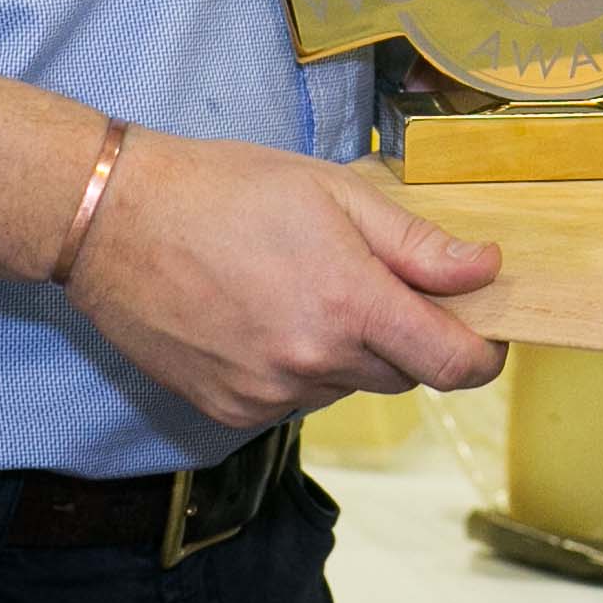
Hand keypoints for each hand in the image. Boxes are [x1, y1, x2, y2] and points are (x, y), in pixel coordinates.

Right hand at [65, 132, 507, 427]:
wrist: (115, 222)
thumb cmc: (225, 191)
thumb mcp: (335, 193)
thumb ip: (416, 244)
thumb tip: (485, 270)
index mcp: (350, 305)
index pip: (453, 363)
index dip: (484, 353)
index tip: (488, 333)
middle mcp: (314, 363)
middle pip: (402, 374)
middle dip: (405, 335)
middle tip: (370, 279)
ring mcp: (268, 394)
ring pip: (346, 385)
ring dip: (346, 351)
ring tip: (299, 286)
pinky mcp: (230, 411)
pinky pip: (294, 399)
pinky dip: (296, 367)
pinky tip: (262, 315)